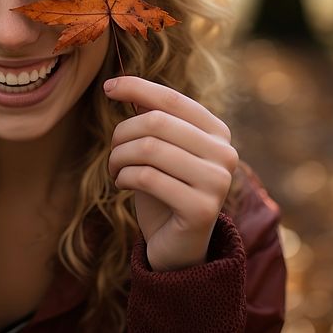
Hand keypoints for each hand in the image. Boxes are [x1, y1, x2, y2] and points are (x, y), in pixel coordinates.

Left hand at [104, 76, 238, 271]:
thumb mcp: (158, 150)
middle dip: (122, 133)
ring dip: (119, 158)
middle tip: (112, 153)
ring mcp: (217, 182)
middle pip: (156, 122)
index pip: (172, 99)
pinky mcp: (202, 209)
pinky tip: (122, 184)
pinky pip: (147, 178)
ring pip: (149, 148)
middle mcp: (225, 153)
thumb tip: (122, 84)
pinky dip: (124, 177)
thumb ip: (151, 118)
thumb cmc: (163, 191)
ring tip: (115, 170)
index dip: (136, 87)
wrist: (176, 247)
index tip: (108, 87)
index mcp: (217, 132)